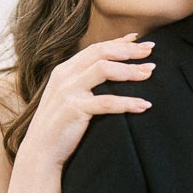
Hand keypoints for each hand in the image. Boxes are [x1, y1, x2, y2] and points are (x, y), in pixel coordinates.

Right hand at [22, 34, 155, 168]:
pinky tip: (144, 105)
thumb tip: (111, 73)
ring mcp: (68, 91)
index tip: (141, 39)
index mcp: (64, 70)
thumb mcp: (68, 97)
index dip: (119, 42)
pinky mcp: (74, 109)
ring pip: (104, 69)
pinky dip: (128, 102)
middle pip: (101, 52)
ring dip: (130, 70)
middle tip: (152, 51)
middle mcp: (65, 75)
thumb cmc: (60, 127)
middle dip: (129, 50)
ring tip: (149, 74)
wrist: (40, 153)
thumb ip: (84, 83)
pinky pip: (107, 102)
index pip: (96, 48)